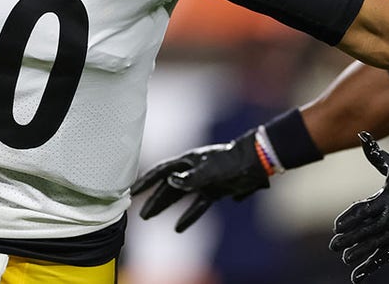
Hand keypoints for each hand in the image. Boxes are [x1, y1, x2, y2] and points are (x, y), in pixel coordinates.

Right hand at [130, 129, 269, 231]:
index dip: (147, 181)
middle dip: (154, 199)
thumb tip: (171, 182)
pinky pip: (196, 206)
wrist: (254, 162)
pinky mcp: (213, 191)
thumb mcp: (210, 170)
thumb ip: (190, 177)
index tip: (133, 190)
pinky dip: (187, 216)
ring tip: (150, 218)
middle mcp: (192, 171)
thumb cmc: (231, 161)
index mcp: (188, 161)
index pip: (162, 171)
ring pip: (178, 196)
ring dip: (165, 207)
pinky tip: (178, 228)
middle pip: (168, 186)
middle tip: (141, 213)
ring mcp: (202, 181)